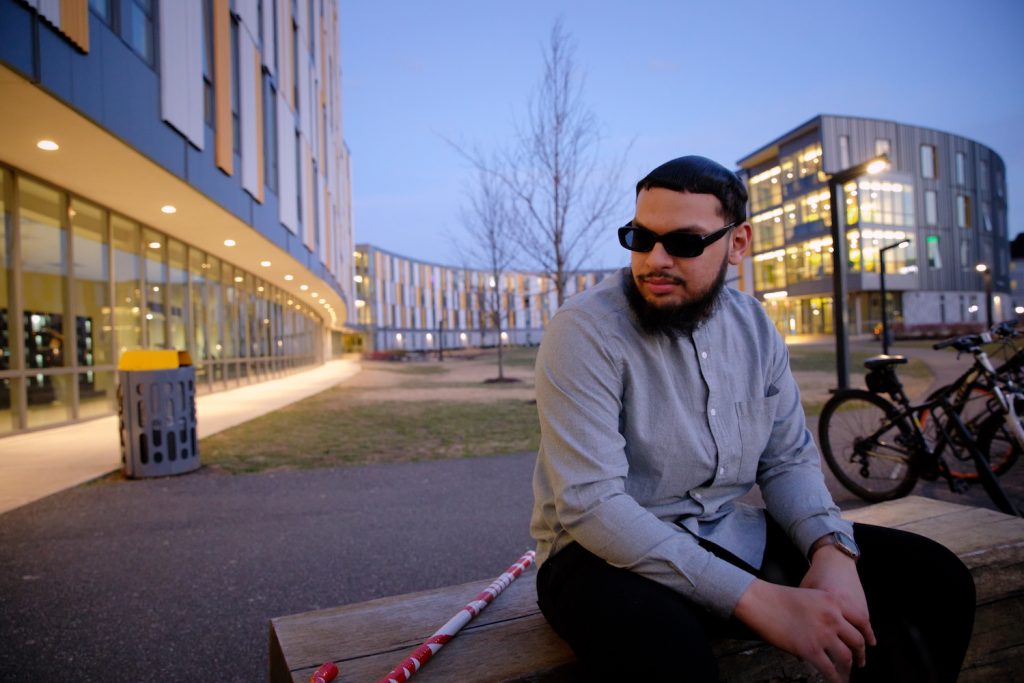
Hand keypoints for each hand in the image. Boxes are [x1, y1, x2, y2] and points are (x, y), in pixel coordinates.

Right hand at [733, 575, 870, 682]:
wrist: (760, 601)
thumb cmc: (778, 597)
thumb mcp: (809, 596)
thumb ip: (824, 610)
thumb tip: (829, 632)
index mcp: (833, 601)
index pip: (861, 620)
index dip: (868, 634)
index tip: (871, 643)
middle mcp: (833, 618)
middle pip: (857, 641)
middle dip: (860, 655)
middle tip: (860, 662)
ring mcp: (823, 635)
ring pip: (846, 658)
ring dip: (848, 670)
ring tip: (846, 676)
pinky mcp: (811, 650)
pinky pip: (829, 669)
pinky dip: (834, 679)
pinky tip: (834, 681)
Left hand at [801, 545, 876, 667]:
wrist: (835, 559)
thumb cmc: (815, 576)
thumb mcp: (804, 593)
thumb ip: (802, 615)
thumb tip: (798, 640)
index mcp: (821, 608)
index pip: (823, 637)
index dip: (825, 654)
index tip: (825, 666)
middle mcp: (839, 610)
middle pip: (843, 641)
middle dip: (845, 658)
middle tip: (844, 671)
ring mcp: (852, 608)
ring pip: (858, 636)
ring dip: (859, 650)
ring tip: (858, 663)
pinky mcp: (862, 605)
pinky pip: (866, 625)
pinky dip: (868, 635)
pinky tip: (869, 644)